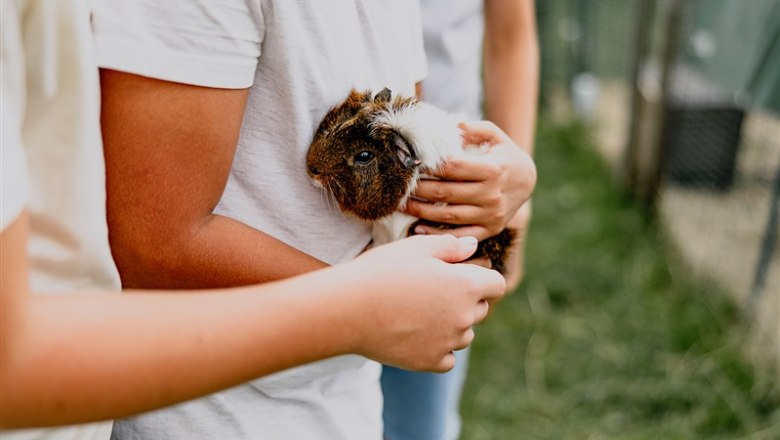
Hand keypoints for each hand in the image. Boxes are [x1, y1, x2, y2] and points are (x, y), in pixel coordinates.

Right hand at [344, 234, 505, 371]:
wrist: (348, 308)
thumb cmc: (382, 271)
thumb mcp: (416, 248)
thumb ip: (450, 246)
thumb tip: (472, 246)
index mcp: (466, 285)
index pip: (496, 284)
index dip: (481, 277)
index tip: (460, 274)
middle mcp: (464, 317)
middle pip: (481, 309)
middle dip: (466, 300)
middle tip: (431, 291)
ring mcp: (448, 342)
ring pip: (464, 335)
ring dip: (452, 325)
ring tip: (419, 312)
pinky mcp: (430, 362)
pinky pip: (447, 358)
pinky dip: (438, 348)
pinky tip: (416, 334)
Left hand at [404, 121, 535, 241]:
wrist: (528, 181)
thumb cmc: (504, 155)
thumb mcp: (494, 136)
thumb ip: (472, 129)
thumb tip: (449, 125)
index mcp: (493, 170)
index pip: (453, 169)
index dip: (429, 167)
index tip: (410, 164)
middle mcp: (492, 195)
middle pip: (446, 193)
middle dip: (419, 189)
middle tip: (398, 186)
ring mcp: (491, 215)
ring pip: (449, 216)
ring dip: (421, 212)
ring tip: (401, 205)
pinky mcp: (490, 229)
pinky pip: (460, 235)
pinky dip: (438, 234)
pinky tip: (418, 228)